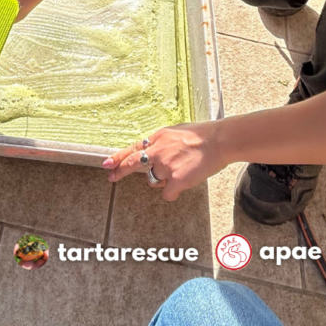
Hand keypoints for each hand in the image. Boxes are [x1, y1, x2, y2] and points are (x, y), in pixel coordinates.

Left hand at [102, 121, 227, 201]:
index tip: (106, 164)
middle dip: (120, 171)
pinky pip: (167, 194)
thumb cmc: (202, 135)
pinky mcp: (176, 180)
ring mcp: (165, 166)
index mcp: (158, 138)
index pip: (132, 148)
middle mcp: (158, 151)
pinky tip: (184, 182)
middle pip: (132, 164)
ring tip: (179, 170)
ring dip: (161, 180)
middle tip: (111, 177)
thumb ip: (162, 142)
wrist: (218, 141)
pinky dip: (174, 191)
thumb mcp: (176, 132)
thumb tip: (152, 150)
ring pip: (153, 181)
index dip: (118, 157)